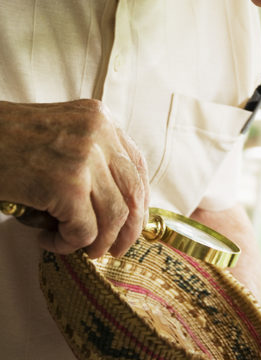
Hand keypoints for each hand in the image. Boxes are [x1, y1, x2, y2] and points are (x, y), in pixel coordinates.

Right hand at [0, 99, 149, 257]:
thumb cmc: (11, 138)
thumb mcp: (63, 131)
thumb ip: (93, 153)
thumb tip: (118, 203)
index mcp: (100, 118)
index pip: (137, 165)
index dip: (139, 201)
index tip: (132, 222)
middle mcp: (99, 133)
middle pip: (132, 193)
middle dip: (128, 230)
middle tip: (113, 249)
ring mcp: (85, 158)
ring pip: (113, 217)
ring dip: (96, 242)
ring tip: (75, 246)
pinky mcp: (67, 185)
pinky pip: (83, 231)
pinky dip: (68, 245)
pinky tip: (48, 239)